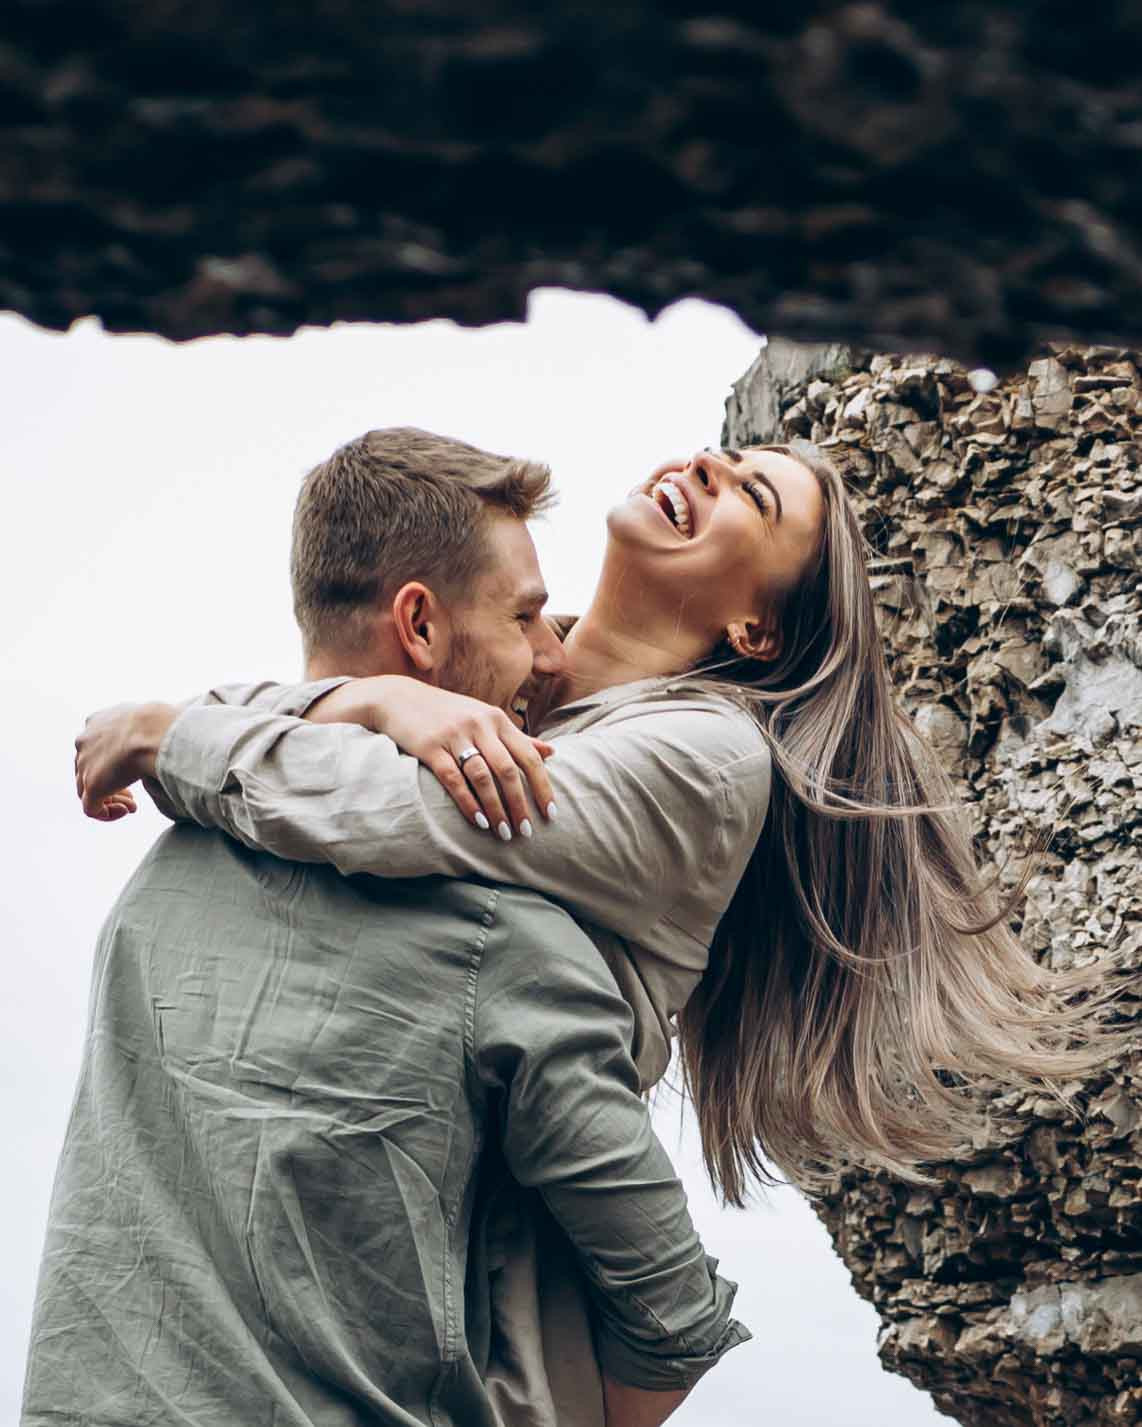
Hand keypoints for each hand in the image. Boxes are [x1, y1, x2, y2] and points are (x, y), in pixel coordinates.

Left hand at [74, 701, 176, 821]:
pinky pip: (91, 809)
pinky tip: (128, 810)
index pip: (96, 747)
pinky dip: (107, 814)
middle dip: (111, 783)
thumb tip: (160, 739)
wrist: (154, 730)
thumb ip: (144, 730)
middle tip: (133, 793)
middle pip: (89, 769)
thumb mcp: (149, 720)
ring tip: (133, 805)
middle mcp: (85, 742)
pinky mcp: (92, 786)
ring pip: (87, 790)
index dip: (113, 763)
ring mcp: (85, 765)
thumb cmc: (161, 722)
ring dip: (112, 800)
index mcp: (97, 722)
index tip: (134, 768)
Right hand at [308, 677, 556, 838]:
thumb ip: (517, 737)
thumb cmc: (450, 714)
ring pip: (483, 776)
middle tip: (527, 831)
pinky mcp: (430, 747)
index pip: (528, 756)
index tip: (550, 813)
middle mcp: (479, 724)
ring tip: (503, 832)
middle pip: (508, 769)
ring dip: (496, 808)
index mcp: (497, 719)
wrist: (400, 699)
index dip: (542, 786)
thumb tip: (552, 753)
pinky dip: (468, 802)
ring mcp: (454, 735)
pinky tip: (478, 821)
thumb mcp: (485, 718)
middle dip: (520, 804)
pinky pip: (454, 779)